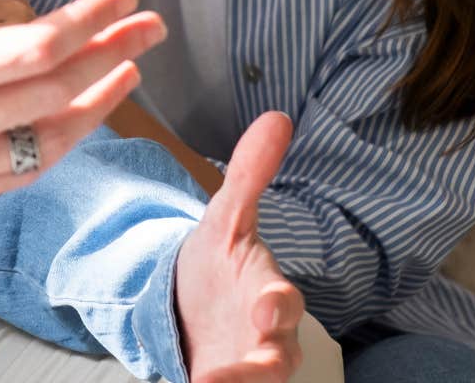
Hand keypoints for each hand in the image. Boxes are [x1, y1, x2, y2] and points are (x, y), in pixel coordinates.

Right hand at [0, 0, 165, 234]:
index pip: (32, 47)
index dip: (86, 21)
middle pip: (57, 88)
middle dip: (113, 53)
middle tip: (152, 25)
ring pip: (51, 135)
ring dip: (101, 100)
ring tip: (133, 69)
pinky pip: (26, 170)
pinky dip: (64, 143)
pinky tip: (84, 120)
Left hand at [173, 112, 304, 381]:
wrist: (191, 305)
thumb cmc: (219, 263)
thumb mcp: (226, 218)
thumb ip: (249, 174)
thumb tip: (277, 117)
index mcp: (267, 294)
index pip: (283, 303)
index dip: (277, 306)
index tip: (264, 307)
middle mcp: (265, 340)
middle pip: (277, 362)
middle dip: (260, 369)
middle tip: (227, 374)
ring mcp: (245, 370)